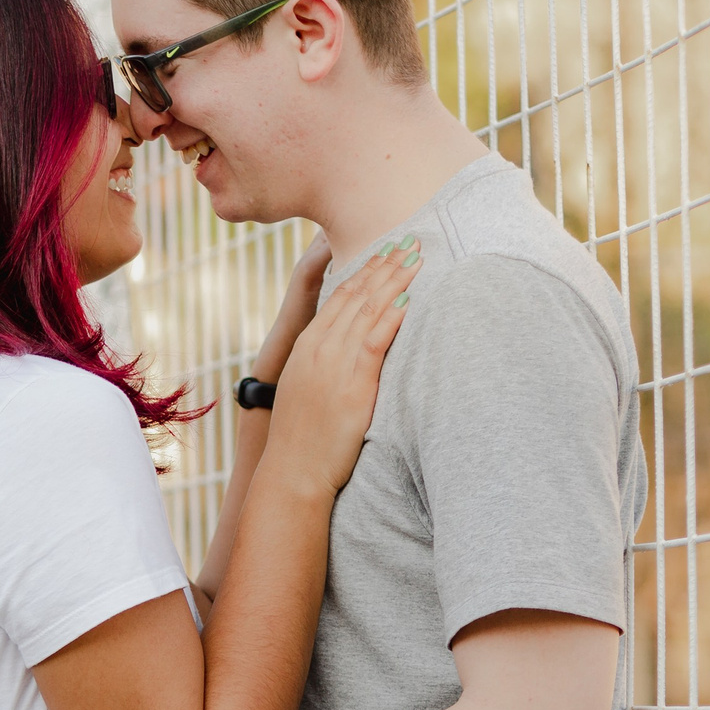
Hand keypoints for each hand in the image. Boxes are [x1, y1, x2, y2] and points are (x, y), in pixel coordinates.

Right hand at [258, 240, 418, 494]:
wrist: (293, 471)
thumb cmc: (303, 440)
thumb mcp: (309, 393)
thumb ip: (329, 368)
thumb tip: (353, 358)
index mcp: (306, 347)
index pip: (337, 297)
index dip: (363, 271)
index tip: (384, 250)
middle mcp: (318, 348)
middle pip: (354, 295)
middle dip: (383, 264)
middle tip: (407, 238)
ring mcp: (332, 363)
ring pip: (366, 311)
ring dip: (393, 280)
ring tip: (416, 256)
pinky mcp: (351, 383)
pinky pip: (374, 340)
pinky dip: (391, 316)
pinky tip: (408, 298)